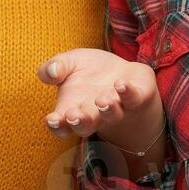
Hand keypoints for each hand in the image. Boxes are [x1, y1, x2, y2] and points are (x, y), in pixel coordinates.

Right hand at [36, 47, 160, 142]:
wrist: (122, 72)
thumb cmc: (90, 72)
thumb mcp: (69, 63)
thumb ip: (56, 67)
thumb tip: (51, 72)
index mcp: (72, 110)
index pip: (61, 125)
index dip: (56, 125)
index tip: (53, 119)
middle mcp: (94, 115)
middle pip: (85, 126)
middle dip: (80, 122)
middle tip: (75, 116)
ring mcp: (117, 108)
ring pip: (112, 115)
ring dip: (107, 110)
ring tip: (102, 101)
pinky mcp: (137, 97)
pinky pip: (134, 98)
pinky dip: (129, 93)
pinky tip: (121, 85)